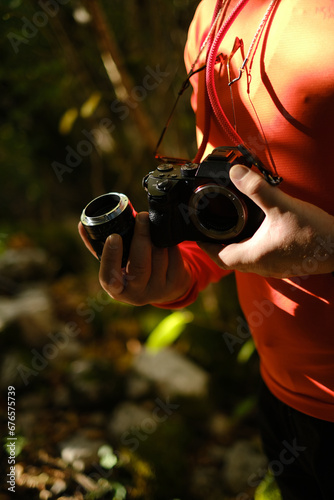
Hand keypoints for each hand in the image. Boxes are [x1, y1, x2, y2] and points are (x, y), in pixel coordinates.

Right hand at [78, 212, 191, 304]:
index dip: (111, 256)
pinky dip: (169, 243)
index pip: (109, 277)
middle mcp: (137, 294)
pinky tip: (165, 235)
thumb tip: (82, 223)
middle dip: (141, 238)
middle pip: (140, 266)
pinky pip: (174, 259)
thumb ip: (99, 247)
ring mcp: (157, 290)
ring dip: (156, 237)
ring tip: (152, 223)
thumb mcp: (115, 264)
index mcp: (116, 289)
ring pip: (159, 259)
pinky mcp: (175, 284)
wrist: (164, 286)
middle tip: (142, 217)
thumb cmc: (132, 270)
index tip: (114, 236)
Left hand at [198, 164, 333, 277]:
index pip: (218, 257)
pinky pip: (261, 256)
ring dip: (236, 244)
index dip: (205, 246)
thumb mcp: (281, 206)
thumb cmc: (314, 233)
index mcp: (253, 257)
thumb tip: (235, 172)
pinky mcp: (284, 263)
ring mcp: (274, 267)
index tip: (197, 234)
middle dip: (218, 244)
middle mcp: (261, 266)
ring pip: (246, 258)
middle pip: (229, 259)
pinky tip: (259, 230)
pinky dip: (253, 245)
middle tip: (212, 226)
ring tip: (232, 225)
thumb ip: (257, 188)